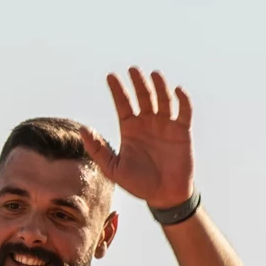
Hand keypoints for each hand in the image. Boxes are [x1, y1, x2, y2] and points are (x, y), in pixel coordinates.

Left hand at [79, 67, 194, 215]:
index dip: (117, 90)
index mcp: (130, 129)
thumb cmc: (138, 184)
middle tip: (133, 69)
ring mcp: (165, 126)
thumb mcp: (113, 168)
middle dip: (138, 83)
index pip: (123, 104)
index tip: (110, 76)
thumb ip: (98, 149)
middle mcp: (147, 123)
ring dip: (159, 86)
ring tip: (154, 74)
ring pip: (163, 100)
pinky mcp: (182, 132)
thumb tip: (82, 129)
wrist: (164, 196)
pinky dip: (183, 100)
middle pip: (143, 97)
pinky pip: (184, 112)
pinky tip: (177, 90)